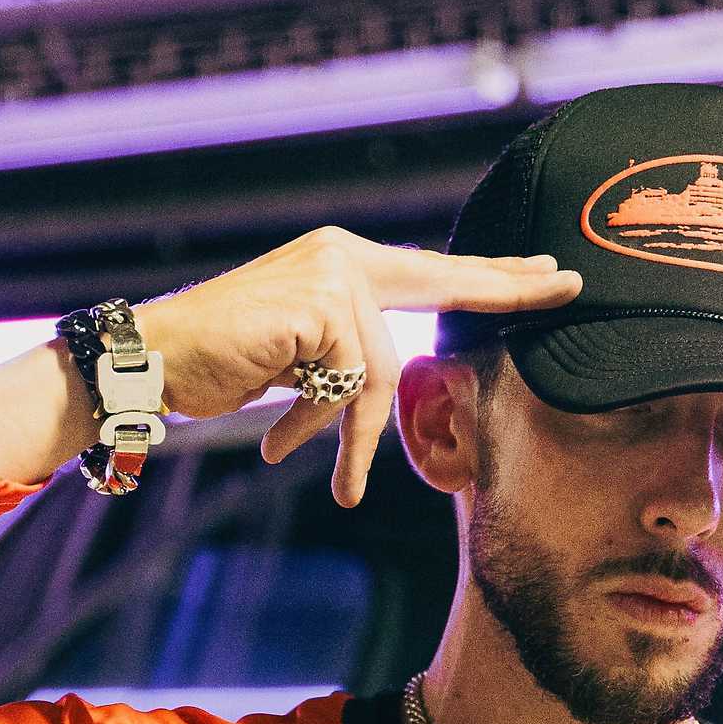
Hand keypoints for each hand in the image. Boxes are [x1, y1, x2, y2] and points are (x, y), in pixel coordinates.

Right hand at [132, 226, 580, 505]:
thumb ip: (351, 350)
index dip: (491, 276)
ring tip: (316, 468)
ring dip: (344, 432)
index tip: (546, 275)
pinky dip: (320, 428)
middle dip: (509, 290)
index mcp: (343, 260)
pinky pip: (350, 384)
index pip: (433, 269)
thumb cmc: (221, 365)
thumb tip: (394, 374)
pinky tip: (278, 445)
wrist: (153, 361)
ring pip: (380, 369)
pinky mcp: (320, 306)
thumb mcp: (302, 357)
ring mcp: (332, 274)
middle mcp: (343, 255)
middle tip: (569, 287)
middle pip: (443, 284)